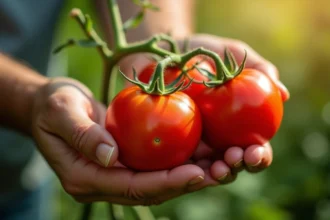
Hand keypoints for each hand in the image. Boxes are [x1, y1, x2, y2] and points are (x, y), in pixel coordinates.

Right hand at [31, 77, 209, 204]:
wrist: (50, 105)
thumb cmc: (52, 105)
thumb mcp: (60, 112)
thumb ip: (82, 134)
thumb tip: (111, 156)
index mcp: (85, 178)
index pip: (131, 187)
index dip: (165, 183)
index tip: (196, 173)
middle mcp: (104, 182)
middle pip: (151, 190)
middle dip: (187, 184)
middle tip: (220, 173)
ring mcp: (116, 172)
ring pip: (159, 180)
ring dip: (191, 175)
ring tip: (222, 166)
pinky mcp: (126, 160)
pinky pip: (157, 164)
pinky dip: (181, 160)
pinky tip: (205, 151)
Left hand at [119, 34, 288, 187]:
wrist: (165, 50)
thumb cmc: (202, 51)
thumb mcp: (231, 52)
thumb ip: (258, 69)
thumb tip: (284, 94)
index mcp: (237, 124)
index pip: (253, 147)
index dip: (259, 155)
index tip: (256, 151)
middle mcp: (217, 137)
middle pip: (233, 162)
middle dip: (239, 167)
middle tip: (236, 159)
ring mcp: (194, 141)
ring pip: (208, 167)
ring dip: (217, 173)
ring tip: (217, 168)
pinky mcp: (172, 141)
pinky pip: (180, 158)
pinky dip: (186, 167)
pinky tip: (188, 167)